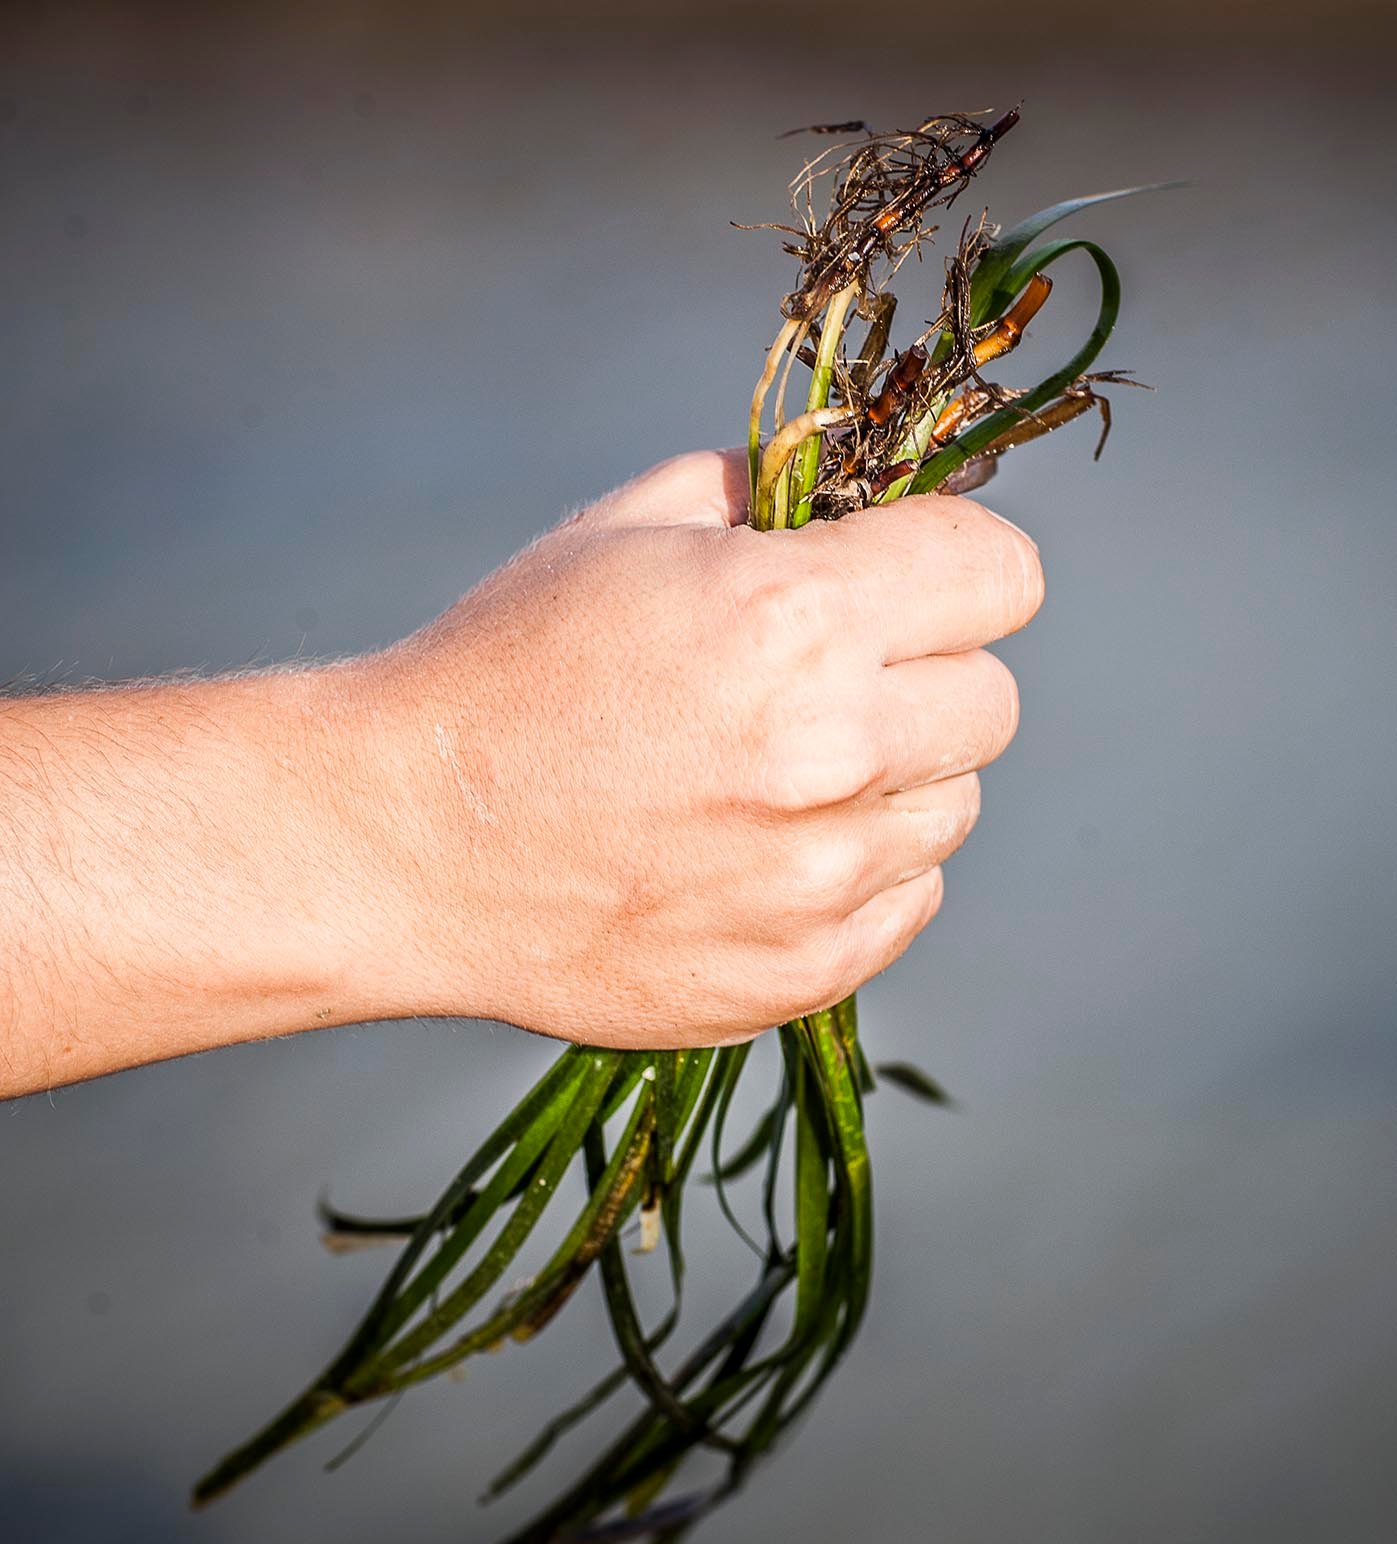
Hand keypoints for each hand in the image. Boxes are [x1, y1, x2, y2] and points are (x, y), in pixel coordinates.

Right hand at [346, 448, 1042, 1046]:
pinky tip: (762, 853)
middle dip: (924, 679)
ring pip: (953, 809)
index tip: (914, 585)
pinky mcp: (802, 970)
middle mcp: (830, 751)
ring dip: (891, 785)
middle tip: (824, 691)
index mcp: (795, 617)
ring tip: (772, 781)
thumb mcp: (624, 529)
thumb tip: (861, 496)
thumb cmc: (505, 674)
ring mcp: (819, 877)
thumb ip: (767, 494)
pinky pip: (909, 901)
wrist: (405, 843)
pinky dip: (859, 874)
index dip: (957, 569)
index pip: (1002, 573)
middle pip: (991, 701)